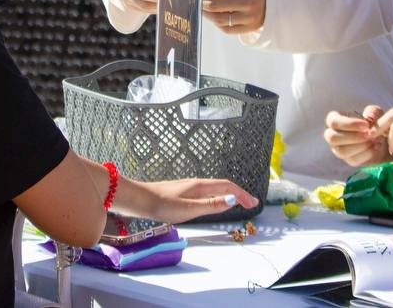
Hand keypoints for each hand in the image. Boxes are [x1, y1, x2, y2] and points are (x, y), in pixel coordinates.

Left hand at [141, 178, 258, 223]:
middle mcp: (196, 184)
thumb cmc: (161, 205)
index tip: (254, 203)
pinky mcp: (181, 192)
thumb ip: (211, 205)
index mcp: (200, 186)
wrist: (138, 199)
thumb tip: (234, 200)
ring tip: (237, 203)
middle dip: (239, 194)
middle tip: (251, 204)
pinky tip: (212, 203)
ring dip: (228, 195)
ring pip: (214, 189)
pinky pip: (206, 192)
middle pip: (223, 186)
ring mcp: (188, 187)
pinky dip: (217, 196)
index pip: (228, 187)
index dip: (242, 194)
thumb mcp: (189, 208)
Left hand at [202, 0, 265, 34]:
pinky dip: (218, 24)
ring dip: (207, 15)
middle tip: (196, 1)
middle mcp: (245, 1)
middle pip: (214, 5)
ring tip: (203, 10)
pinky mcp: (250, 27)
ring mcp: (248, 15)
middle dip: (201, 3)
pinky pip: (228, 29)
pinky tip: (215, 18)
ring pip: (219, 19)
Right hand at [324, 105, 392, 167]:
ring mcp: (338, 149)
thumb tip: (368, 116)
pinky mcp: (348, 159)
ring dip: (361, 146)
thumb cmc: (373, 122)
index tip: (366, 125)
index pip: (333, 122)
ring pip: (342, 151)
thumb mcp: (376, 113)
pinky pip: (353, 160)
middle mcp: (331, 134)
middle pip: (333, 138)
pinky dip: (367, 154)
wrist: (382, 139)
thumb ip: (373, 111)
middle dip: (353, 137)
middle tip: (369, 135)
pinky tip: (376, 147)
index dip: (349, 124)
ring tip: (374, 140)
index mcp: (334, 119)